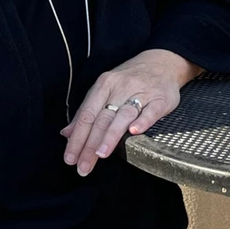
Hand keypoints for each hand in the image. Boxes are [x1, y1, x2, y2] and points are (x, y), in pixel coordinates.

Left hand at [61, 48, 197, 173]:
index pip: (87, 115)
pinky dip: (142, 122)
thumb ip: (87, 111)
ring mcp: (142, 92)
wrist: (163, 62)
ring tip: (101, 154)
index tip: (70, 158)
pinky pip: (151, 111)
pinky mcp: (161, 98)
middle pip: (102, 119)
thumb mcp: (106, 89)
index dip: (77, 138)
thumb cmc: (130, 79)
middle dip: (90, 145)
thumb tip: (66, 133)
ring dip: (111, 136)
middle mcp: (121, 87)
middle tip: (83, 166)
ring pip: (123, 115)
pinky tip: (134, 132)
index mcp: (104, 84)